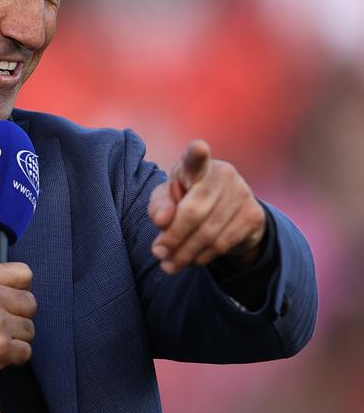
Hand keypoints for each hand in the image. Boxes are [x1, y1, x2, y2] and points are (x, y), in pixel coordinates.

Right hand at [0, 262, 35, 393]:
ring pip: (29, 329)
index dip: (20, 289)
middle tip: (0, 326)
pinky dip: (14, 357)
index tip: (12, 300)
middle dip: (18, 316)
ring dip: (16, 339)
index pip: (23, 273)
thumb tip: (6, 284)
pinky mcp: (0, 348)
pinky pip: (25, 352)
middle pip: (30, 303)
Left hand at [147, 140, 265, 273]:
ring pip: (209, 232)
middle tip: (158, 254)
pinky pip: (224, 243)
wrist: (227, 210)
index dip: (197, 154)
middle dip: (173, 237)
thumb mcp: (166, 200)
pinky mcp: (254, 215)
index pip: (195, 159)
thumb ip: (159, 207)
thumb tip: (163, 221)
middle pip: (194, 211)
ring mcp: (242, 193)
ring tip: (169, 265)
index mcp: (196, 166)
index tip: (199, 147)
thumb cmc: (186, 199)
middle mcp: (223, 174)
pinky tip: (192, 260)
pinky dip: (203, 256)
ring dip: (185, 253)